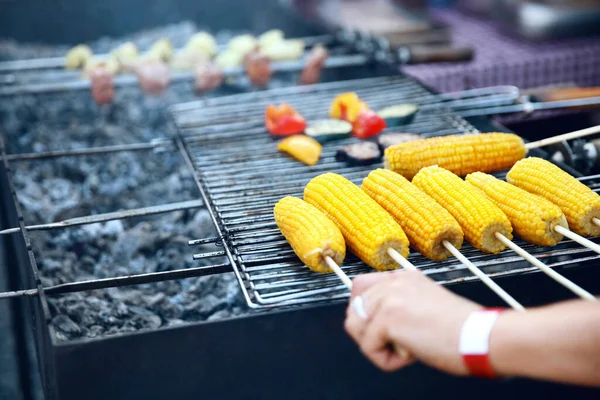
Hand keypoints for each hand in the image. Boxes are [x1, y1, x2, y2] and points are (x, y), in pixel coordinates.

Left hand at [344, 270, 479, 373]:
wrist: (482, 337)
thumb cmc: (461, 330)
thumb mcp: (423, 305)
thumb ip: (396, 305)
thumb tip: (363, 319)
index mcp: (402, 277)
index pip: (359, 288)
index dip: (365, 314)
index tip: (385, 328)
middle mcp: (392, 281)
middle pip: (354, 312)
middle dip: (371, 334)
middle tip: (403, 342)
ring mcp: (389, 297)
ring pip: (356, 329)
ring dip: (378, 346)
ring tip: (408, 347)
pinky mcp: (388, 318)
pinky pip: (369, 348)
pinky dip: (387, 361)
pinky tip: (412, 355)